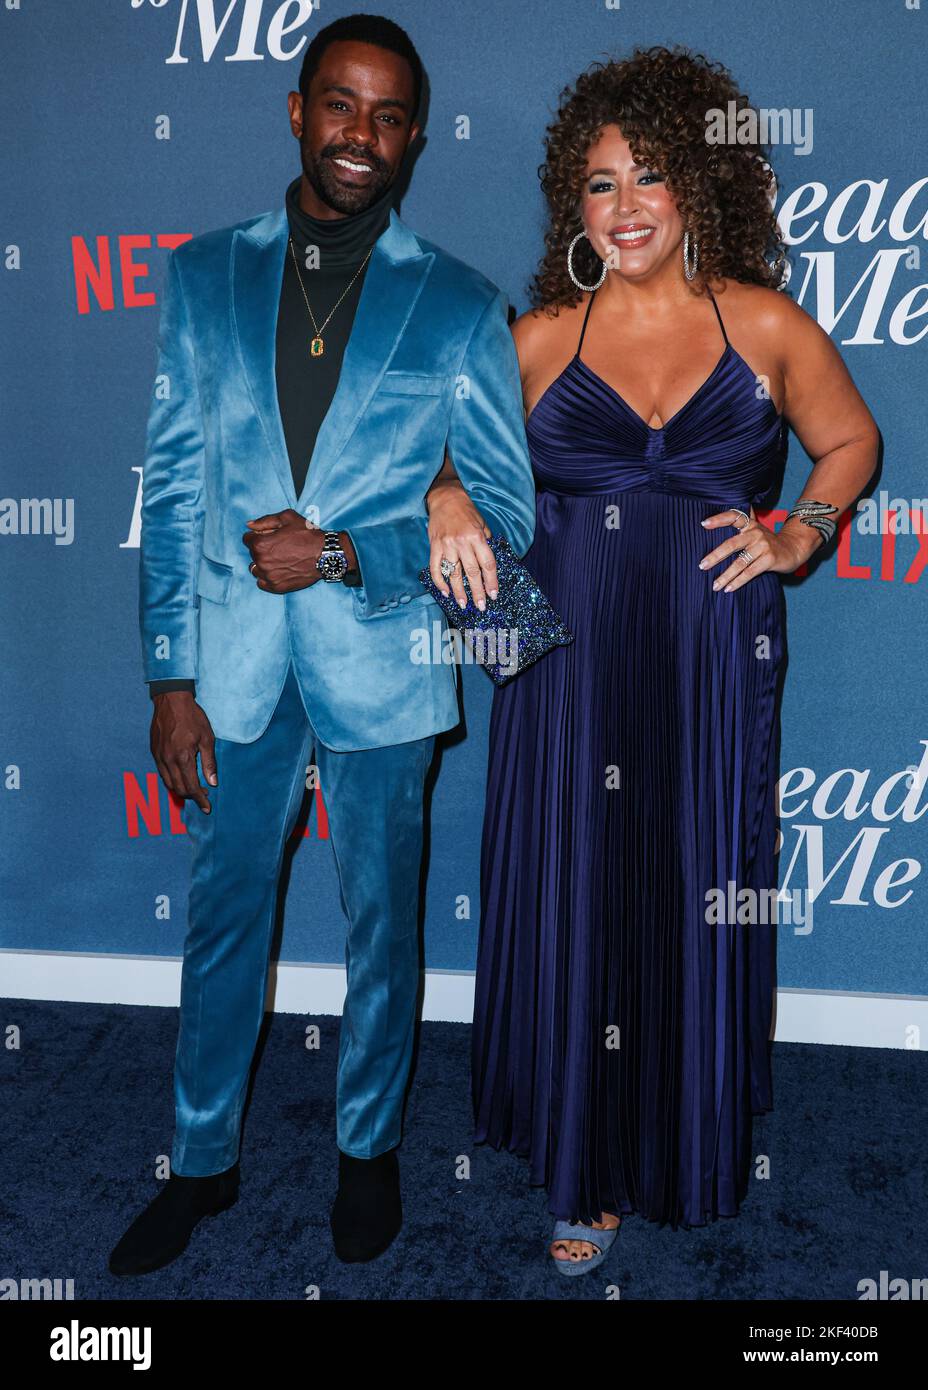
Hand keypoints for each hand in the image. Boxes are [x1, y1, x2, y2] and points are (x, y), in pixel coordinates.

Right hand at [150, 691, 216, 814]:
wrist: (171, 700)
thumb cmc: (192, 717)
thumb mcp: (207, 738)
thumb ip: (210, 762)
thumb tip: (213, 782)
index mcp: (183, 758)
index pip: (191, 787)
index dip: (200, 800)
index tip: (207, 807)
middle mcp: (168, 760)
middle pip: (179, 789)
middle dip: (191, 796)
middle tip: (203, 796)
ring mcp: (159, 756)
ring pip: (168, 783)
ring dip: (181, 790)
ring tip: (193, 789)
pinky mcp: (154, 752)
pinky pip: (162, 773)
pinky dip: (172, 780)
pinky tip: (181, 777)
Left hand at [243, 509, 356, 591]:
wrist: (325, 555)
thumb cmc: (307, 534)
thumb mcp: (287, 518)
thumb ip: (265, 521)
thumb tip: (249, 525)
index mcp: (261, 544)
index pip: (247, 539)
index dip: (259, 536)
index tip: (270, 536)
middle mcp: (261, 561)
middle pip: (252, 554)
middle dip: (262, 549)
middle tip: (279, 547)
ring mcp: (269, 576)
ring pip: (255, 569)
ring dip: (263, 564)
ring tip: (278, 560)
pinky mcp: (277, 587)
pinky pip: (262, 583)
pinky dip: (267, 578)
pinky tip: (278, 571)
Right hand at [426, 475, 496, 610]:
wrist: (445, 498)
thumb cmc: (466, 511)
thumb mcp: (482, 524)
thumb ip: (486, 543)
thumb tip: (488, 563)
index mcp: (477, 536)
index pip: (487, 564)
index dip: (491, 581)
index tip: (493, 594)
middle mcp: (462, 542)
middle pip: (472, 572)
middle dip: (477, 591)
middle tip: (481, 606)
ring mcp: (446, 545)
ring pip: (453, 573)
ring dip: (459, 591)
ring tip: (463, 604)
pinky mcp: (434, 546)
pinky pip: (436, 568)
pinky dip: (440, 581)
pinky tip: (445, 592)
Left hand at [699, 505, 819, 591]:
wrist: (793, 549)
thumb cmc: (767, 542)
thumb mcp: (756, 530)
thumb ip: (740, 526)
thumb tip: (712, 525)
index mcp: (750, 525)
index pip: (734, 517)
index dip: (719, 519)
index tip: (703, 524)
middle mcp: (756, 533)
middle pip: (732, 544)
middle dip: (715, 556)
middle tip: (702, 565)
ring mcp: (763, 546)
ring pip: (740, 562)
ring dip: (725, 575)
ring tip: (715, 585)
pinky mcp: (769, 559)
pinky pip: (750, 572)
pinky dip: (738, 581)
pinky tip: (728, 588)